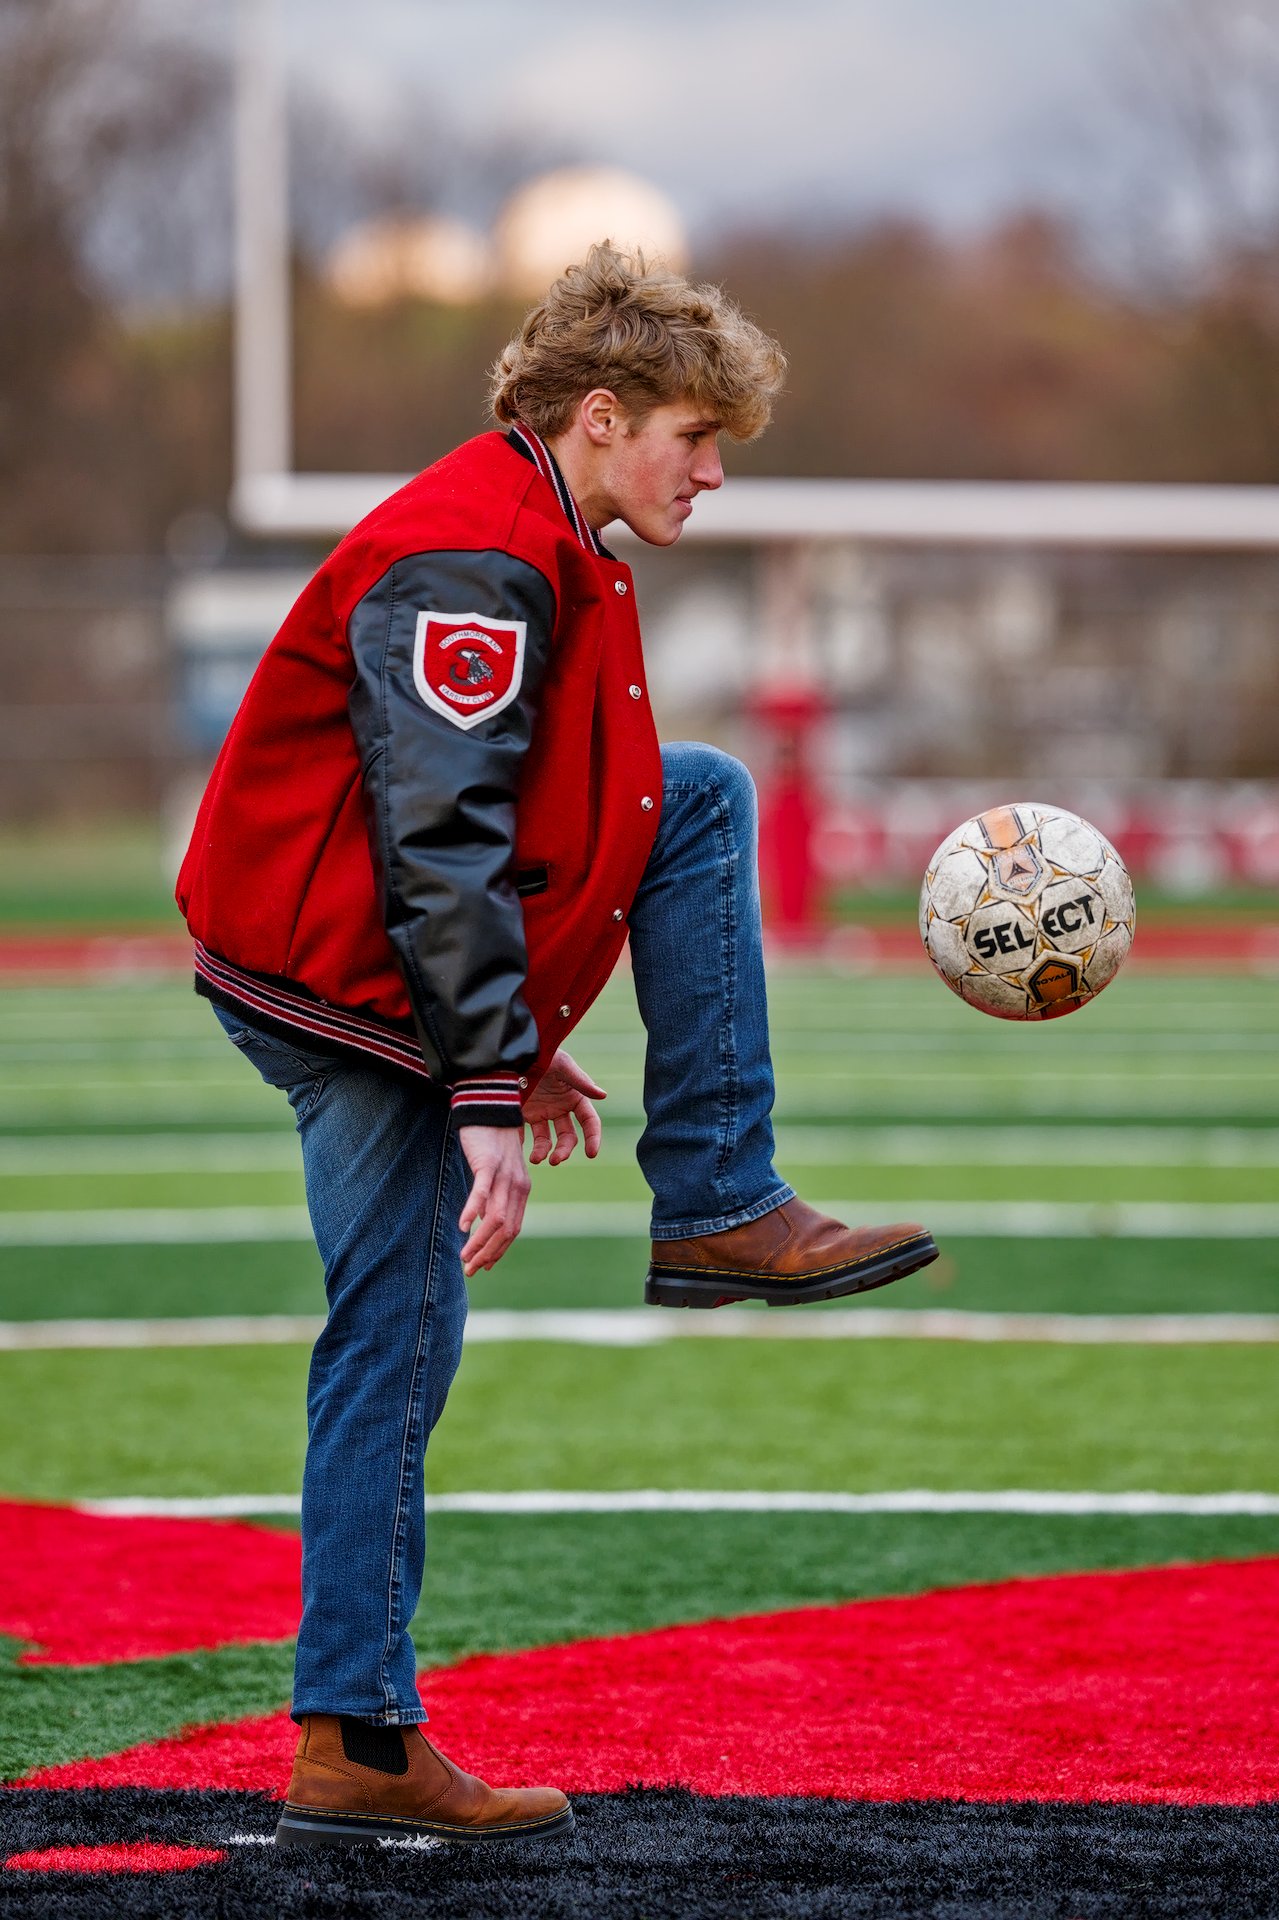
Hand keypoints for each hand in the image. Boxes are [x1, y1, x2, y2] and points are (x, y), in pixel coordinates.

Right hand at [457, 1125, 529, 1275]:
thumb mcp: (495, 1174)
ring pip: (496, 1218)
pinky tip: (463, 1228)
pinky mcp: (488, 1164)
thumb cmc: (489, 1142)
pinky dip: (473, 1212)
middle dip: (489, 1254)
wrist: (490, 1107)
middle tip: (471, 1270)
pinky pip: (482, 1193)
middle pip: (507, 1230)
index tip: (484, 1266)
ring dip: (480, 1242)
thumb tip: (483, 1223)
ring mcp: (504, 1176)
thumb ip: (493, 1198)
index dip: (499, 1251)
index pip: (513, 1230)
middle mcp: (517, 1186)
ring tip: (464, 1257)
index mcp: (521, 1191)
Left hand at [523, 1048, 606, 1164]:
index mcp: (574, 1097)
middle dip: (564, 1150)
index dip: (593, 1137)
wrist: (513, 1051)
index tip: (591, 1153)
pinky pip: (523, 1133)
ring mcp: (541, 1113)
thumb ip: (581, 1081)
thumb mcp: (562, 1064)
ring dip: (543, 1152)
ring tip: (536, 1159)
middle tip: (555, 1160)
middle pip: (568, 1137)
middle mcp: (559, 1108)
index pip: (589, 1122)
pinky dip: (521, 1144)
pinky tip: (516, 1149)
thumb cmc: (543, 1052)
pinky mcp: (523, 1114)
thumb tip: (603, 1095)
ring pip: (546, 1140)